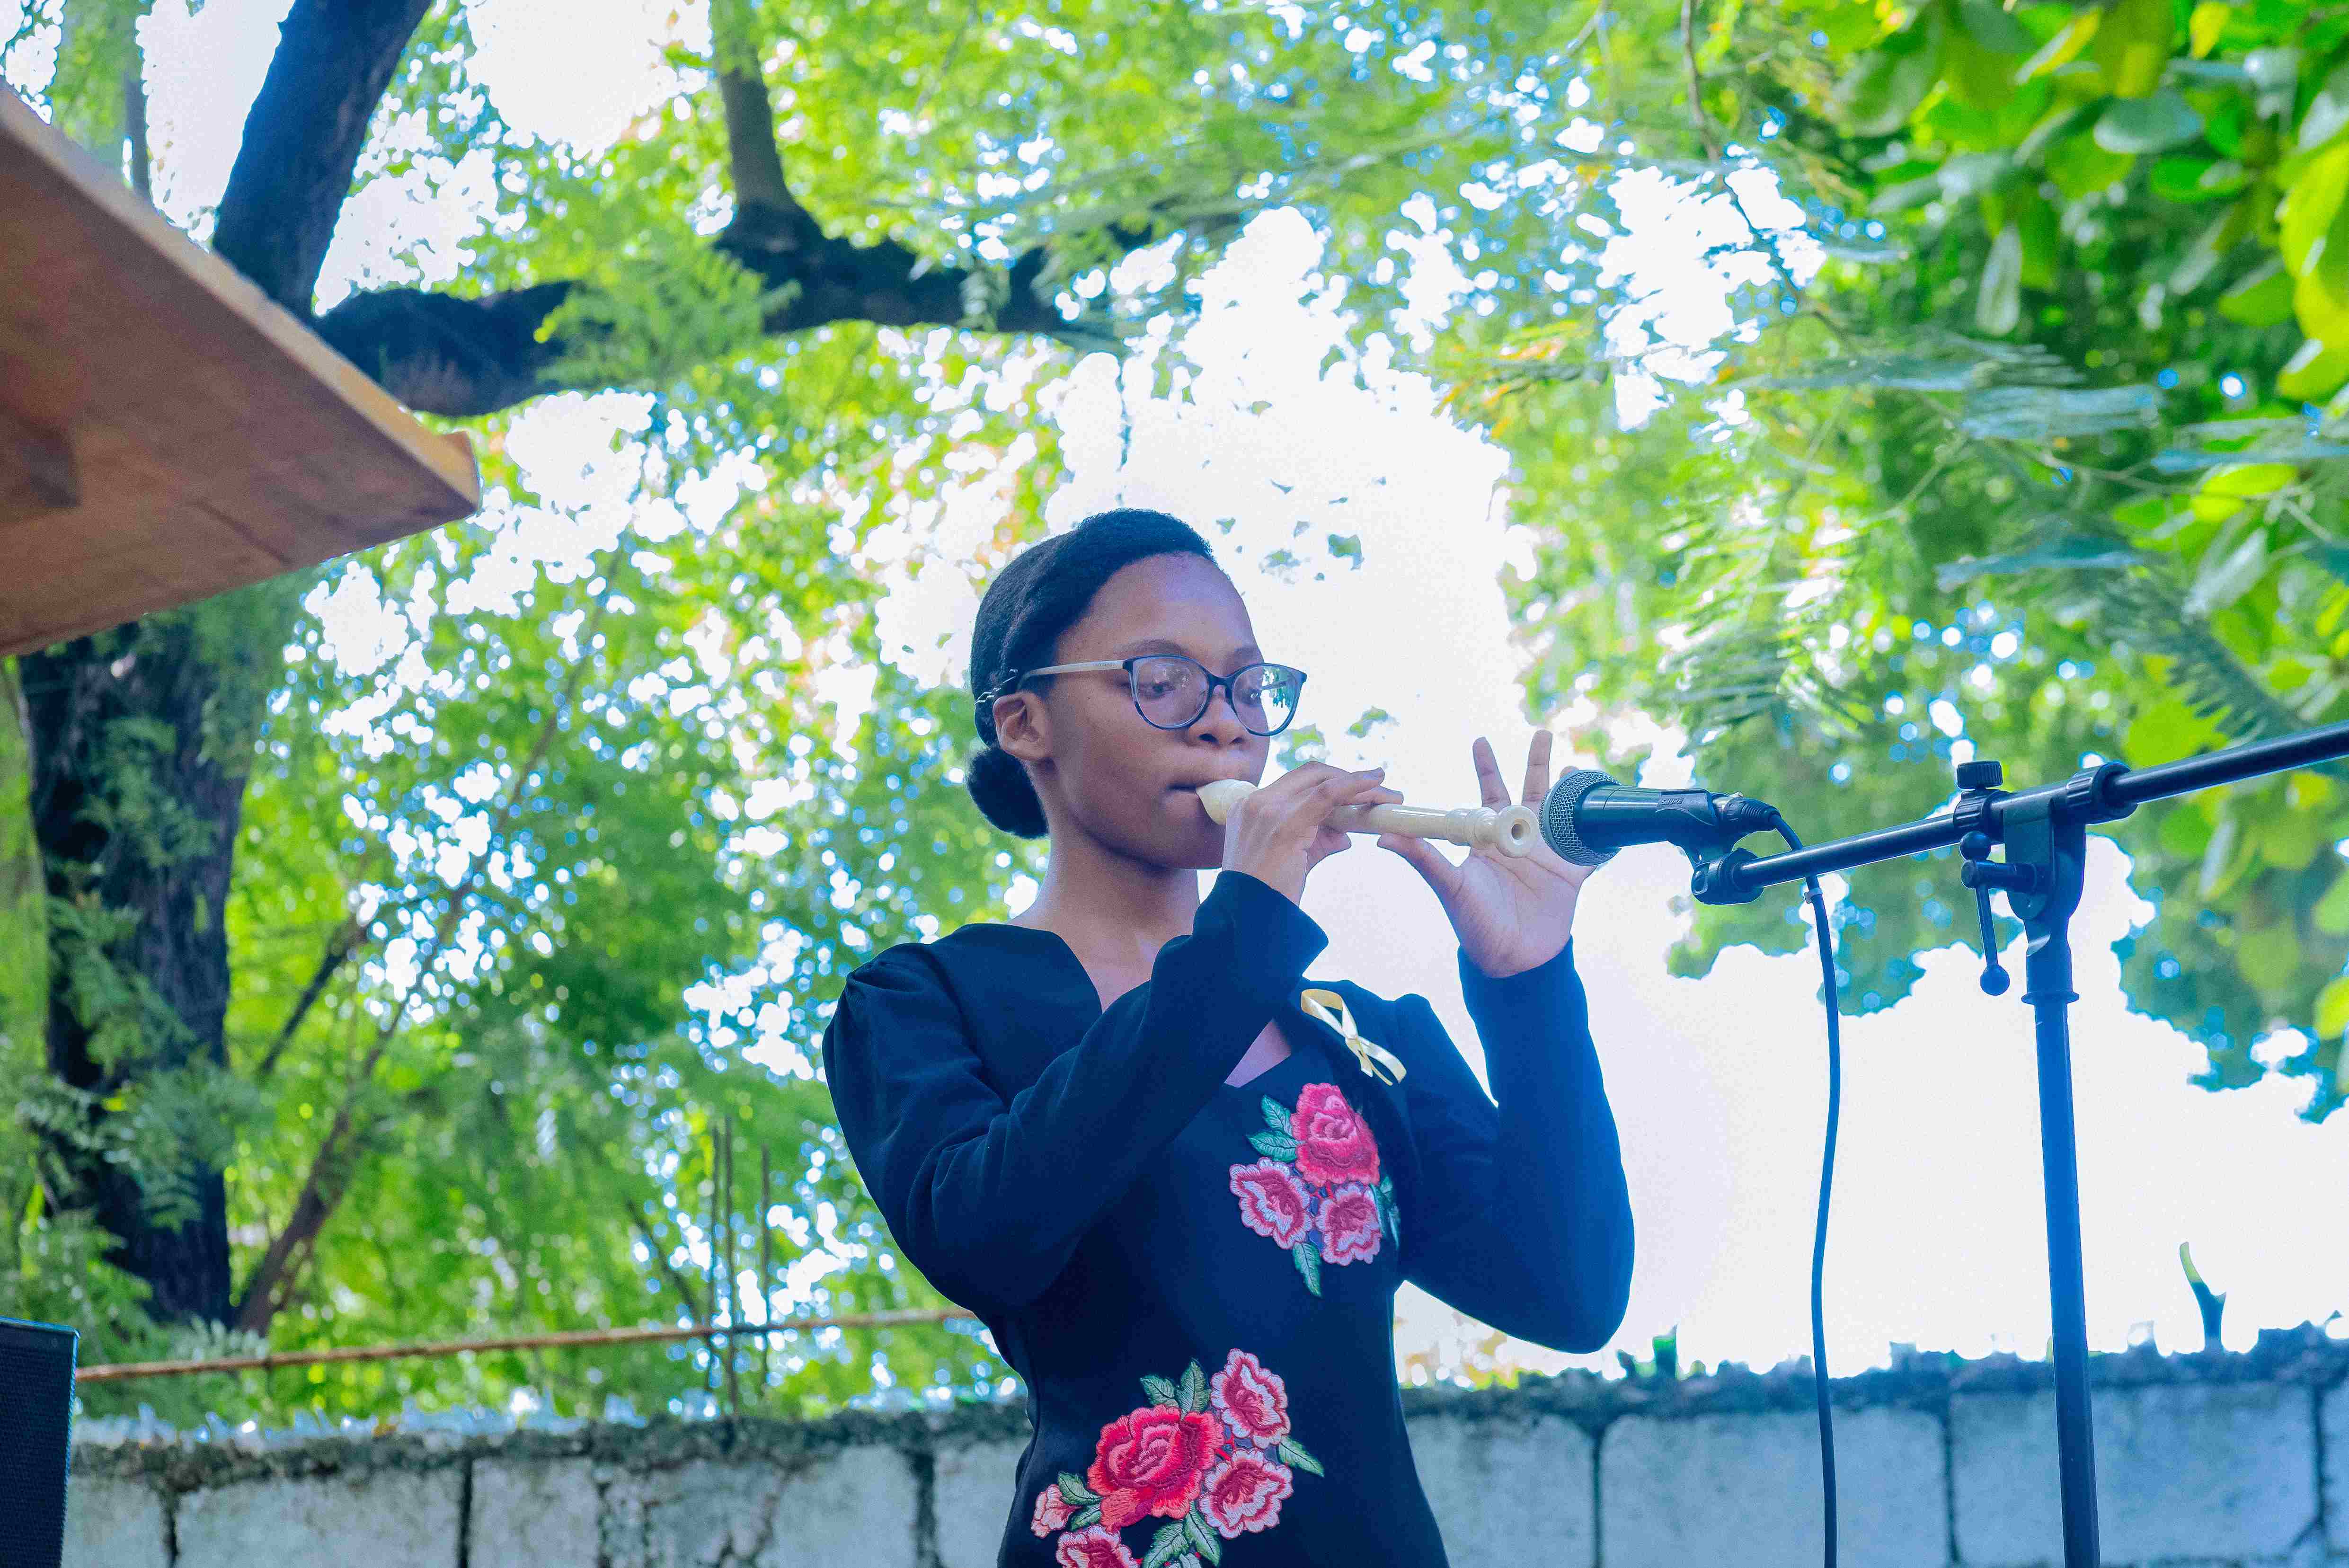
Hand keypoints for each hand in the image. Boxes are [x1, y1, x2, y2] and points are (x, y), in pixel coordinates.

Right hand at [1220, 763, 1402, 905]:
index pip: (1297, 783)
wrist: (1247, 922)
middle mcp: (1255, 803)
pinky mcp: (1284, 824)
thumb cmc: (1268, 898)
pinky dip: (1354, 785)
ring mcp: (1266, 810)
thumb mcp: (1292, 862)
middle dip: (1349, 777)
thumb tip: (1345, 836)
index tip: (1360, 787)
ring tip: (1389, 797)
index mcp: (1250, 808)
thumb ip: (1317, 842)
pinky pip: (1326, 795)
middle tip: (1382, 788)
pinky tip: (1375, 781)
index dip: (1332, 780)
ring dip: (1361, 786)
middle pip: (1311, 775)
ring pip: (1323, 782)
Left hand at [1376, 731, 1595, 977]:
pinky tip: (1609, 809)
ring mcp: (1547, 854)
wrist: (1511, 960)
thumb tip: (1382, 839)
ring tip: (1574, 766)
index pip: (1489, 793)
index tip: (1479, 740)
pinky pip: (1591, 846)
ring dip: (1569, 788)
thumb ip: (1423, 860)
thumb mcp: (1450, 887)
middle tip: (1541, 732)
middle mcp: (1519, 839)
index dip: (1486, 767)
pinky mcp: (1572, 874)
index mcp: (1489, 838)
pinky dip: (1601, 829)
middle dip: (1535, 762)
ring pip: (1561, 811)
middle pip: (1530, 791)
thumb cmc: (1474, 924)